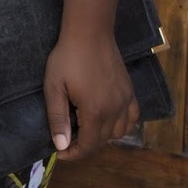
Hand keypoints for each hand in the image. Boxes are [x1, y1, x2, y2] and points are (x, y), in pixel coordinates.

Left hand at [43, 30, 138, 160]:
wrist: (90, 33)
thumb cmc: (67, 58)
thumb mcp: (54, 87)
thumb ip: (58, 118)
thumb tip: (61, 145)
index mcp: (95, 111)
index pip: (87, 146)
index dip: (73, 154)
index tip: (60, 152)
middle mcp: (114, 110)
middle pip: (102, 142)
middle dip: (84, 147)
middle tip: (68, 141)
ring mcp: (125, 100)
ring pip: (119, 133)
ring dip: (102, 137)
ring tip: (85, 130)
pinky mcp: (130, 91)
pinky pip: (132, 118)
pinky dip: (122, 125)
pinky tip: (110, 121)